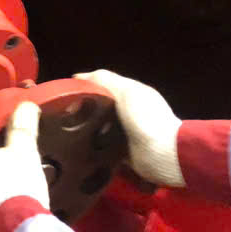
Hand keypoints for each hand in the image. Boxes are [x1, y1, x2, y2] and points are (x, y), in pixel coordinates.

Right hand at [74, 70, 183, 186]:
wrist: (163, 155)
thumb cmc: (145, 118)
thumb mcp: (126, 91)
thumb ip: (105, 80)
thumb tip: (78, 76)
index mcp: (133, 94)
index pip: (106, 86)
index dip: (88, 88)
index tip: (69, 94)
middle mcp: (131, 112)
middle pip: (103, 107)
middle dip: (87, 110)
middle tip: (67, 115)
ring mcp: (129, 133)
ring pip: (102, 127)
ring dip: (89, 129)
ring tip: (70, 131)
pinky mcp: (125, 153)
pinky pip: (105, 147)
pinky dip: (96, 147)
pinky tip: (82, 147)